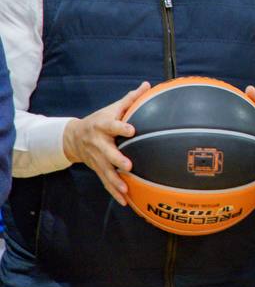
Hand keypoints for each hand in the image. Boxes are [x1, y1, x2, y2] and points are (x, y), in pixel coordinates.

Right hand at [63, 81, 150, 205]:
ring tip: (126, 190)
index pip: (112, 125)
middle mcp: (99, 144)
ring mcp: (97, 159)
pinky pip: (106, 182)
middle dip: (117, 159)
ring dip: (116, 181)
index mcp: (103, 126)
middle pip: (108, 153)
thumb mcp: (112, 108)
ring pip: (106, 171)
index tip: (132, 130)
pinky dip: (114, 192)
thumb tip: (147, 85)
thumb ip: (130, 99)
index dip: (121, 127)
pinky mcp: (97, 169)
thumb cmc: (100, 120)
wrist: (73, 137)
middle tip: (128, 165)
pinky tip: (124, 201)